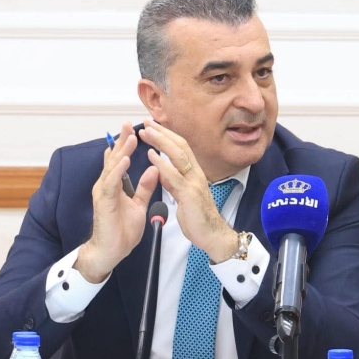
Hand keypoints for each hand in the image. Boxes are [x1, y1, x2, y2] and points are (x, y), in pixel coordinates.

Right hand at [75, 122, 158, 282]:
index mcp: (115, 186)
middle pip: (114, 159)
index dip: (127, 145)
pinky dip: (117, 171)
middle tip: (129, 124)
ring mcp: (104, 194)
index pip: (120, 160)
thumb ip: (144, 187)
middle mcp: (107, 186)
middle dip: (122, 141)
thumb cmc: (122, 231)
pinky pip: (111, 184)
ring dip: (121, 151)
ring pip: (112, 168)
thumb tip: (153, 170)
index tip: (136, 130)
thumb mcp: (138, 205)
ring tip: (130, 138)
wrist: (111, 252)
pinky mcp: (105, 203)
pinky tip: (124, 160)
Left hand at [139, 118, 238, 263]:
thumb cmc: (198, 218)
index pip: (180, 148)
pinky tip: (151, 155)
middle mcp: (196, 174)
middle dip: (162, 132)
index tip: (152, 127)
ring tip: (146, 132)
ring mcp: (194, 183)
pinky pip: (174, 176)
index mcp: (194, 174)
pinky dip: (162, 164)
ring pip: (178, 156)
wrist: (212, 236)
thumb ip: (174, 183)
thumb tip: (163, 173)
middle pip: (179, 146)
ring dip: (160, 142)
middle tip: (146, 121)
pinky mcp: (190, 194)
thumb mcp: (183, 197)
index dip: (167, 135)